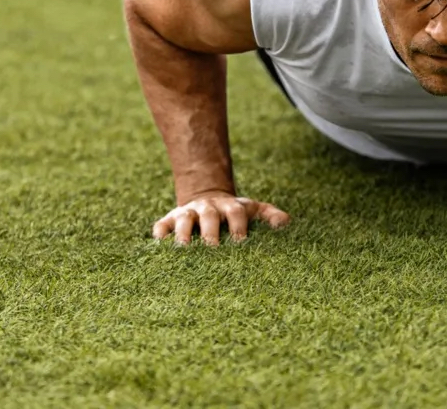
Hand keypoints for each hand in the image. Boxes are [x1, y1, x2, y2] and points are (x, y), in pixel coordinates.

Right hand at [152, 191, 289, 245]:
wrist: (207, 197)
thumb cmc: (235, 211)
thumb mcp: (254, 209)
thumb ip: (270, 215)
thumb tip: (286, 223)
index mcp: (230, 207)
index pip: (236, 214)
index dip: (239, 227)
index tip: (241, 243)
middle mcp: (208, 208)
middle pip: (209, 217)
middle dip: (210, 232)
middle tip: (212, 249)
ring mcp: (187, 213)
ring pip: (183, 220)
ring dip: (183, 234)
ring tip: (183, 250)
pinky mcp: (169, 220)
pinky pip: (161, 226)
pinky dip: (160, 234)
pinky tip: (159, 246)